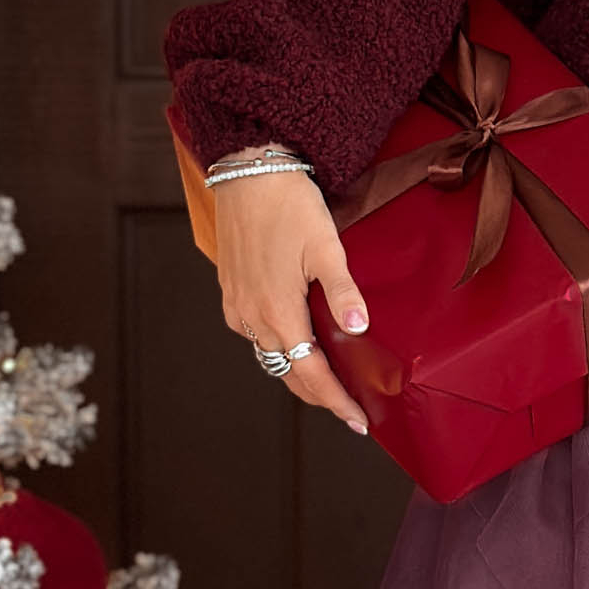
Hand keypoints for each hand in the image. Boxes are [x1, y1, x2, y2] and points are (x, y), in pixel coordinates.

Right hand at [213, 144, 371, 433]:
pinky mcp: (230, 293)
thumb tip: (358, 327)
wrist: (246, 168)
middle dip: (320, 395)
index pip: (311, 375)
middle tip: (350, 409)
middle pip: (289, 374)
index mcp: (278, 312)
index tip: (358, 421)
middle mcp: (252, 317)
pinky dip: (279, 349)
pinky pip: (255, 336)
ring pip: (270, 357)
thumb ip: (342, 290)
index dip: (336, 401)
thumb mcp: (326, 246)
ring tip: (329, 383)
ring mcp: (237, 307)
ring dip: (298, 374)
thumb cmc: (289, 203)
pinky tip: (297, 345)